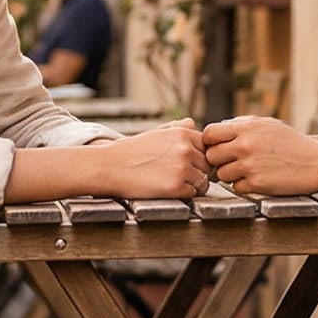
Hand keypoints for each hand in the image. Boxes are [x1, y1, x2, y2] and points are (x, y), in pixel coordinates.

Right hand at [92, 119, 210, 198]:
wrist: (109, 167)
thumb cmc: (130, 151)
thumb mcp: (154, 133)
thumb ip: (176, 128)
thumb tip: (192, 123)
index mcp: (182, 133)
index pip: (207, 147)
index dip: (199, 157)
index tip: (187, 163)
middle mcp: (186, 148)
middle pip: (208, 165)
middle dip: (198, 172)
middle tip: (179, 176)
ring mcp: (182, 168)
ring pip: (203, 181)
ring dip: (193, 185)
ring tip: (174, 184)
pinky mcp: (176, 187)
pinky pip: (193, 194)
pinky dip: (184, 195)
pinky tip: (169, 190)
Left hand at [202, 115, 317, 196]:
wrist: (316, 162)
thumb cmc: (291, 143)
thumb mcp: (267, 124)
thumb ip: (241, 124)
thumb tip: (217, 129)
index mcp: (246, 128)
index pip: (209, 133)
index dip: (210, 142)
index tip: (219, 147)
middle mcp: (245, 145)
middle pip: (211, 156)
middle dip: (219, 160)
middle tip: (232, 161)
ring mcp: (250, 165)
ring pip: (221, 174)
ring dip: (231, 175)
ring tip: (248, 170)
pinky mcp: (257, 183)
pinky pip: (236, 187)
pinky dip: (244, 186)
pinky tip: (258, 179)